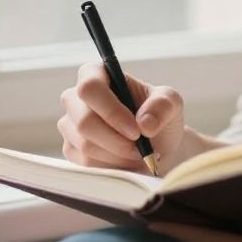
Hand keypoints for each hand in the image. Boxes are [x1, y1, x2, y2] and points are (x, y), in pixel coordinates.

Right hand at [58, 64, 185, 173]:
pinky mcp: (70, 149)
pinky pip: (85, 164)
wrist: (156, 146)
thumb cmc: (160, 117)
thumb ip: (163, 105)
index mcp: (97, 74)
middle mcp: (76, 98)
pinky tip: (126, 161)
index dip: (111, 111)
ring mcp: (70, 124)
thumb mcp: (171, 103)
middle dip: (117, 140)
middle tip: (141, 148)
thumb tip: (144, 123)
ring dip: (117, 155)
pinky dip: (111, 166)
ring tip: (138, 153)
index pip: (90, 87)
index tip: (136, 130)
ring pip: (85, 145)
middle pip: (84, 120)